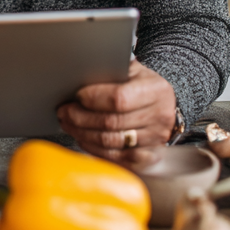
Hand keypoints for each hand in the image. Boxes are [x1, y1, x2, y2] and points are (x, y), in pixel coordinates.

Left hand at [56, 60, 175, 167]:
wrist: (165, 105)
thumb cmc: (142, 84)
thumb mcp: (132, 70)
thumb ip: (111, 71)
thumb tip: (79, 75)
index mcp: (155, 90)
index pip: (119, 98)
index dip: (93, 98)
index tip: (76, 95)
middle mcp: (159, 116)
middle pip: (111, 122)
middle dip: (80, 117)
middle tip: (63, 112)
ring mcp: (155, 139)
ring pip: (111, 143)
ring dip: (83, 134)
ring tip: (68, 124)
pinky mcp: (149, 156)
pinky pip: (117, 159)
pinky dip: (95, 150)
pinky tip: (83, 139)